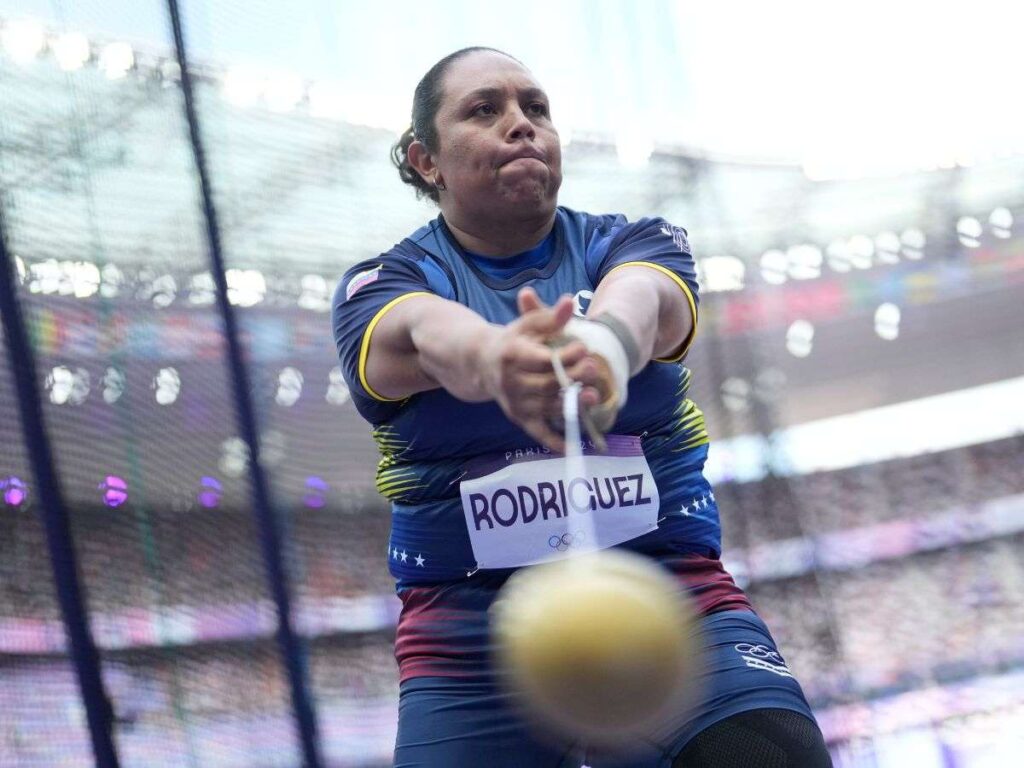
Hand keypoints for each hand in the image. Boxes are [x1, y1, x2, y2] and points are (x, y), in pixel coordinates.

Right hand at [480, 287, 613, 452]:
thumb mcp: (528, 324)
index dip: (565, 356)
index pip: (543, 359)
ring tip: (593, 397)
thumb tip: (570, 301)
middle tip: (595, 369)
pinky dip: (554, 442)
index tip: (583, 348)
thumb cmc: (513, 340)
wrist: (482, 362)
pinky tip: (571, 448)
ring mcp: (515, 403)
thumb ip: (551, 316)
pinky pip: (538, 433)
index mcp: (512, 355)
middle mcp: (510, 382)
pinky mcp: (520, 418)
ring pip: (548, 406)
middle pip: (548, 384)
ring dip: (572, 405)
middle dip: (574, 377)